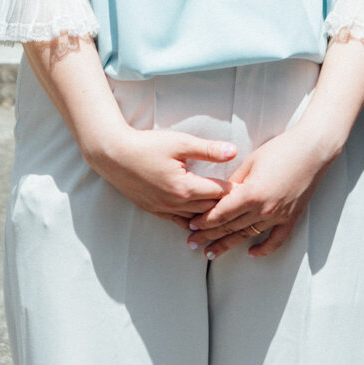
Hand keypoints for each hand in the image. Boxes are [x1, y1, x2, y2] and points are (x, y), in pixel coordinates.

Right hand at [84, 125, 234, 221]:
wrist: (113, 155)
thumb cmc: (147, 145)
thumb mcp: (181, 142)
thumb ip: (208, 150)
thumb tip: (234, 151)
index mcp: (184, 187)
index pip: (218, 194)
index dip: (235, 190)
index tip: (249, 187)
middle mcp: (175, 204)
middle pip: (209, 209)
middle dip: (226, 205)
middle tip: (244, 202)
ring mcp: (163, 209)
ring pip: (194, 219)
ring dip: (210, 216)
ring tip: (227, 213)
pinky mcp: (153, 210)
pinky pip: (178, 222)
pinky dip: (192, 221)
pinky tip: (201, 221)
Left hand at [185, 122, 332, 258]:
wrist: (313, 149)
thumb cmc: (281, 149)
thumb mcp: (250, 161)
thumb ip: (234, 181)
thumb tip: (221, 195)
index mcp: (251, 194)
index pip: (220, 214)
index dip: (204, 222)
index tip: (192, 226)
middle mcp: (264, 209)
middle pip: (230, 228)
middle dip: (209, 236)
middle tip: (193, 243)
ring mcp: (278, 216)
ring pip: (247, 236)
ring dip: (227, 245)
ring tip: (211, 253)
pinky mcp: (291, 217)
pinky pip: (276, 240)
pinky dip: (263, 249)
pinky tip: (251, 253)